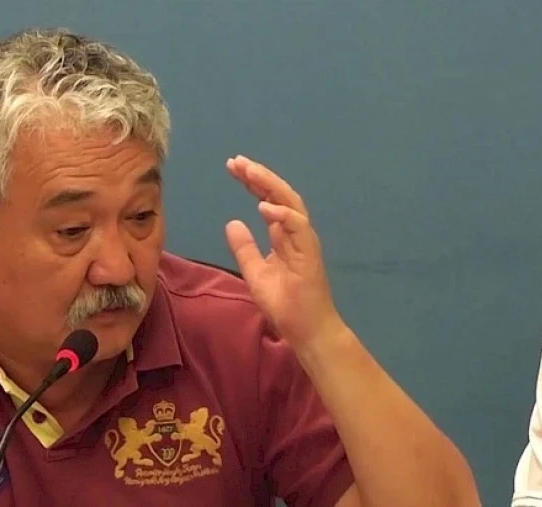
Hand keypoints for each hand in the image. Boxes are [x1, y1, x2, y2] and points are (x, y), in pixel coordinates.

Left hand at [224, 155, 344, 348]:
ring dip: (270, 186)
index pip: (269, 199)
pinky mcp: (309, 255)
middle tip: (236, 161)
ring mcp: (305, 242)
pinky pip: (299, 228)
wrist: (306, 330)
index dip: (253, 182)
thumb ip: (245, 248)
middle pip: (280, 195)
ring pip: (291, 204)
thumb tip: (232, 222)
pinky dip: (282, 215)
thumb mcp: (255, 272)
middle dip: (258, 176)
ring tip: (248, 171)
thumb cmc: (285, 304)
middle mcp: (296, 233)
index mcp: (284, 235)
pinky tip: (264, 205)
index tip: (233, 166)